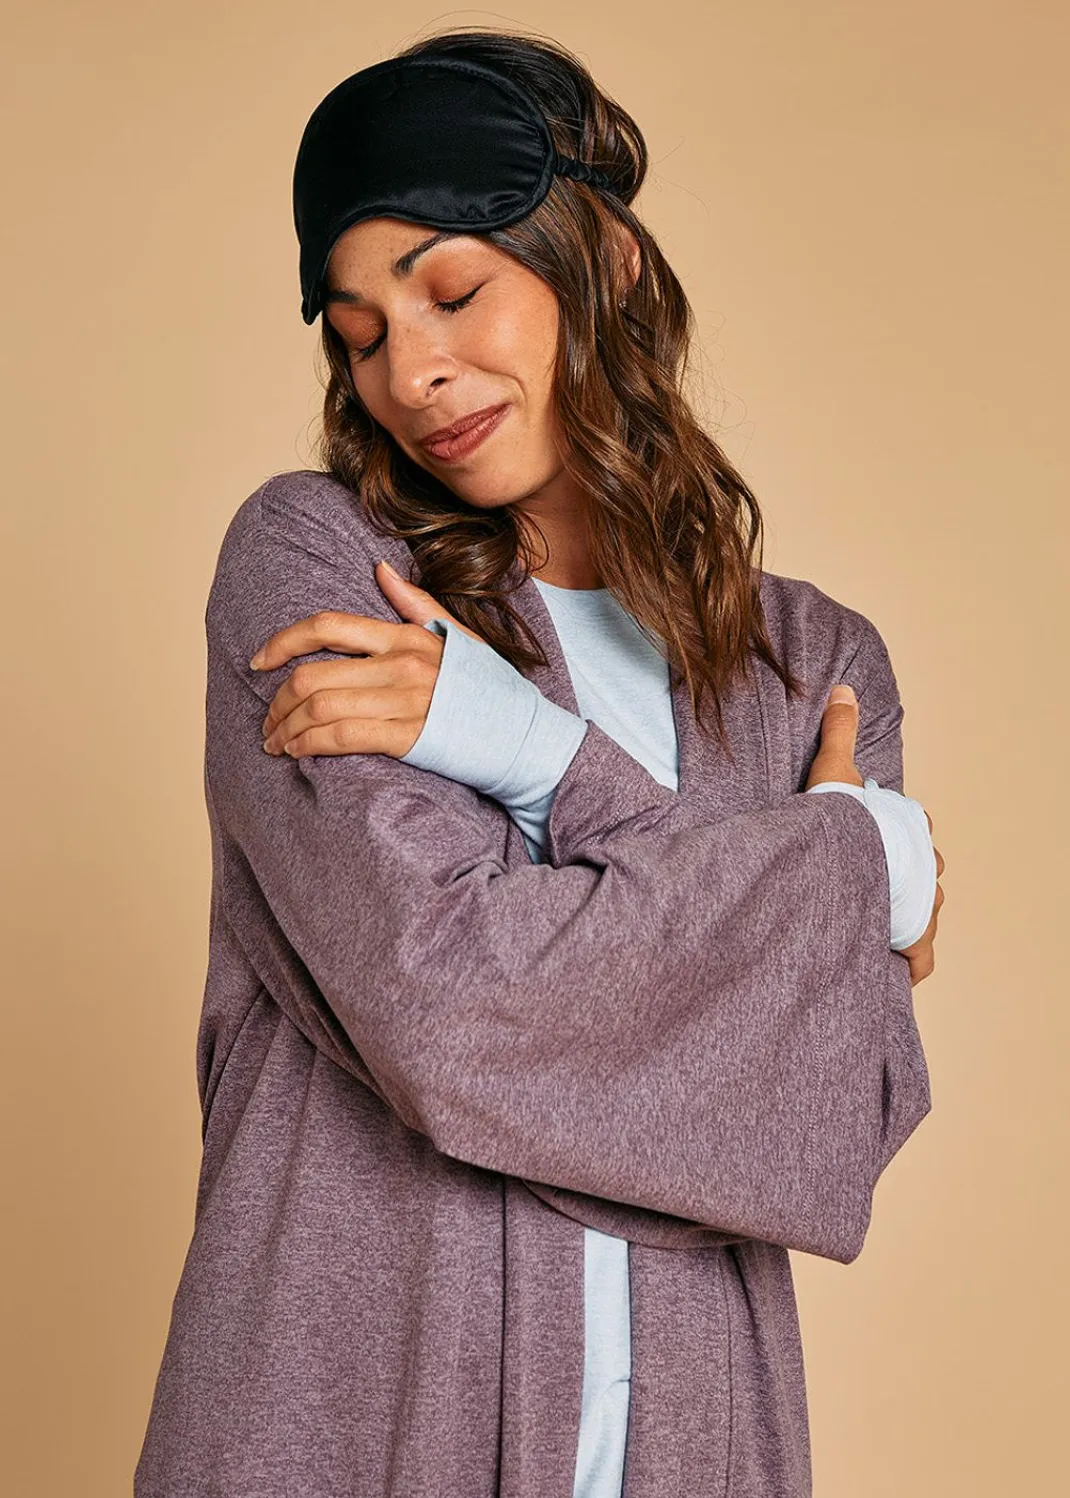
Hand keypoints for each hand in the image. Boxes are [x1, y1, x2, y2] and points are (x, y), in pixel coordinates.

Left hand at [254, 560, 485, 758]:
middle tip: (267, 720)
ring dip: (287, 728)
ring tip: (276, 742)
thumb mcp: (457, 636)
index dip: (282, 642)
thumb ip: (415, 603)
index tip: (259, 661)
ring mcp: (404, 700)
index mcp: (405, 636)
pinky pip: (342, 737)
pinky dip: (310, 745)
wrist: (523, 735)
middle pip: (313, 674)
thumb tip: (379, 570)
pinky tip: (299, 753)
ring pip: (320, 707)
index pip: (327, 627)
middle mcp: (400, 664)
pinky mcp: (408, 737)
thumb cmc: (489, 689)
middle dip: (277, 700)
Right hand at [804, 683, 944, 986]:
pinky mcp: (916, 938)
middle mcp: (927, 869)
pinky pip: (919, 958)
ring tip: (877, 930)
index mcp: (913, 831)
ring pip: (925, 916)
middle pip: (925, 878)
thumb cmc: (842, 820)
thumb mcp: (836, 767)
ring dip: (907, 921)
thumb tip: (845, 690)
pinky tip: (892, 970)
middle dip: (905, 886)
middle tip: (872, 894)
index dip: (899, 844)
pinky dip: (909, 965)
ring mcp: (925, 905)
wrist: (843, 860)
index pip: (918, 836)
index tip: (876, 851)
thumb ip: (839, 731)